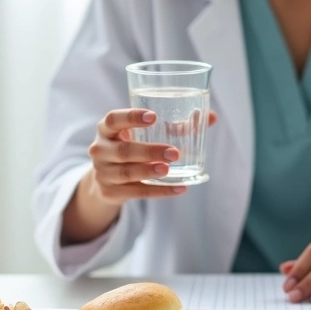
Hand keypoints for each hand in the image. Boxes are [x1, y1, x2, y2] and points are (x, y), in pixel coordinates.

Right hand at [86, 108, 217, 203]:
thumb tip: (211, 117)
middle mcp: (99, 150)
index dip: (131, 117)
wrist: (106, 179)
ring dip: (149, 171)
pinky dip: (159, 191)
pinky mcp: (109, 192)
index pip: (113, 119)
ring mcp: (102, 173)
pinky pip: (136, 192)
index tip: (153, 117)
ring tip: (169, 170)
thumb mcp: (142, 135)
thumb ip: (175, 125)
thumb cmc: (130, 146)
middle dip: (149, 151)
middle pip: (123, 151)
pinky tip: (178, 188)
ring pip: (126, 173)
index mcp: (106, 130)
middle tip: (174, 153)